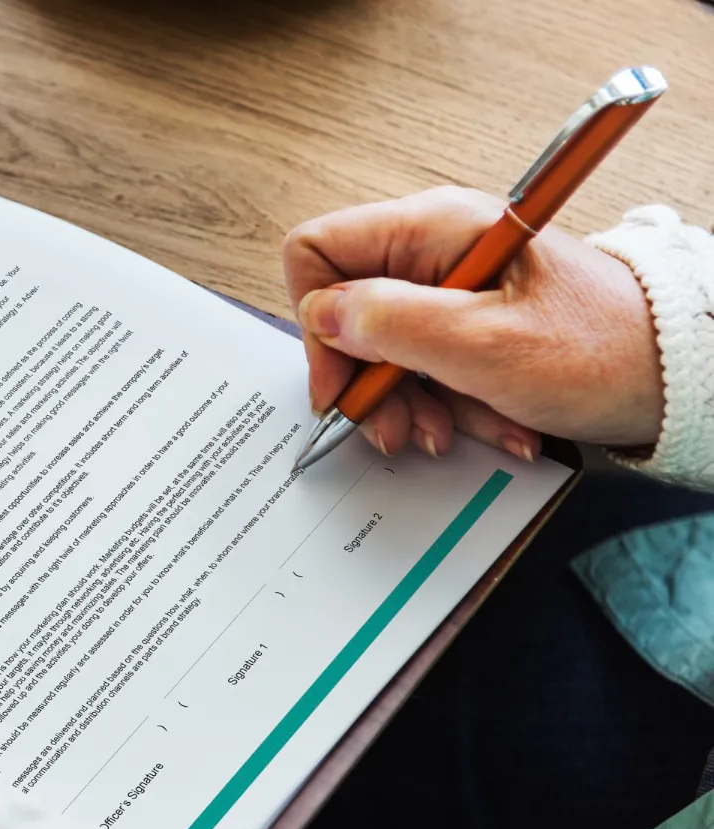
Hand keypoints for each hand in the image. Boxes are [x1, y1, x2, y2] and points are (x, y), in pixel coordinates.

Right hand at [284, 186, 662, 459]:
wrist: (680, 375)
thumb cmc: (602, 350)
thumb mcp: (484, 345)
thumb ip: (391, 324)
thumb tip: (324, 316)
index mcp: (432, 229)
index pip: (318, 252)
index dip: (318, 322)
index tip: (343, 383)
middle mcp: (434, 250)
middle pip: (350, 313)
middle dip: (371, 382)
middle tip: (400, 428)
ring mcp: (452, 288)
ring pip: (386, 350)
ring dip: (414, 404)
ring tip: (455, 432)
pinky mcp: (471, 322)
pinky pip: (429, 367)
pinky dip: (451, 405)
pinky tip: (490, 425)